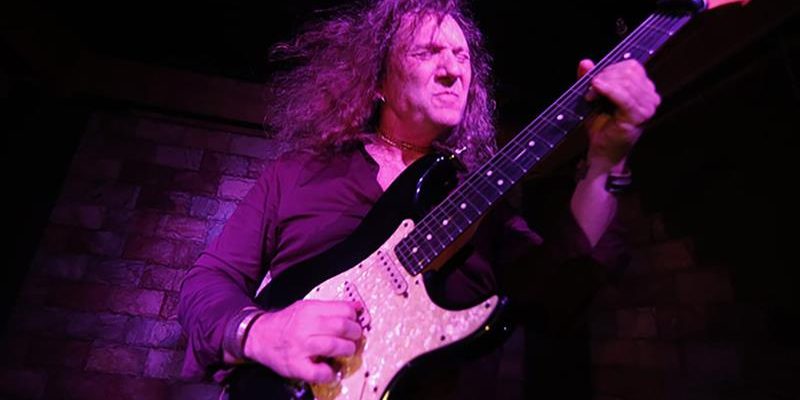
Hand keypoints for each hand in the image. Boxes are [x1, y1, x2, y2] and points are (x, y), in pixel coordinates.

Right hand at [243, 300, 362, 383]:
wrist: (259, 336)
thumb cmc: (287, 322)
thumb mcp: (306, 307)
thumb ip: (331, 308)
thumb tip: (358, 307)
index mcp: (310, 309)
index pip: (343, 310)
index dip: (354, 318)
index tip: (354, 323)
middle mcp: (305, 326)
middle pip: (342, 327)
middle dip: (355, 334)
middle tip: (354, 338)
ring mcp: (300, 347)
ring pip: (334, 347)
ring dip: (347, 350)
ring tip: (346, 351)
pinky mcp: (295, 366)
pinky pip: (319, 372)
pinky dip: (330, 373)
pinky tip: (331, 370)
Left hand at [578, 59, 660, 168]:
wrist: (602, 152)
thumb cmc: (601, 127)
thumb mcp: (595, 98)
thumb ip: (591, 79)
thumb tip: (584, 62)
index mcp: (645, 90)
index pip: (632, 67)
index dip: (610, 70)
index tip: (594, 83)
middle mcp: (651, 97)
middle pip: (629, 71)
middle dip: (605, 76)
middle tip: (590, 92)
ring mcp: (647, 107)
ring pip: (626, 81)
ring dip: (603, 84)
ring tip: (591, 97)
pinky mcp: (638, 116)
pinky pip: (624, 96)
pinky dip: (608, 90)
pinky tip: (596, 89)